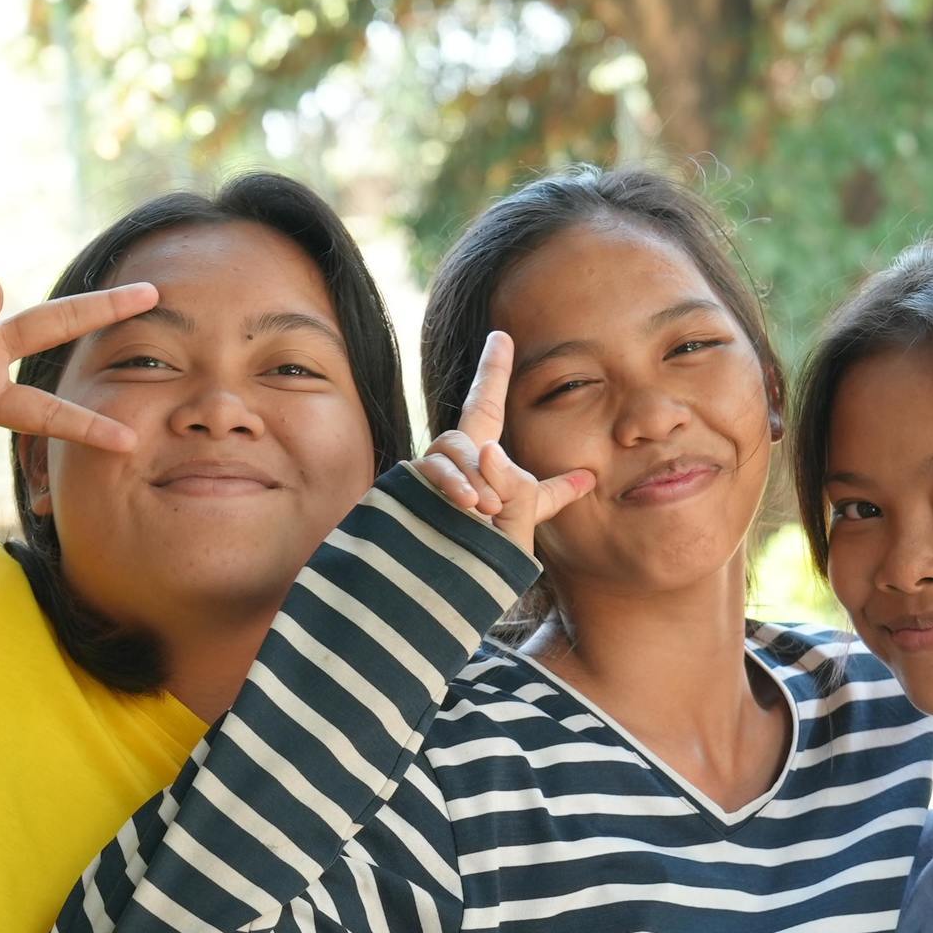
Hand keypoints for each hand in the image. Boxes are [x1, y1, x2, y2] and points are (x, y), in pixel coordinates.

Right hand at [412, 330, 596, 555]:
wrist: (454, 597)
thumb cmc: (491, 563)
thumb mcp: (523, 522)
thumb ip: (525, 487)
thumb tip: (492, 451)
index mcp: (486, 464)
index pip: (491, 408)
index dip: (495, 371)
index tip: (502, 335)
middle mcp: (455, 462)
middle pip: (470, 425)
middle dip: (486, 447)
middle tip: (499, 497)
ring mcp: (429, 477)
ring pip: (450, 446)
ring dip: (470, 473)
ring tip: (484, 507)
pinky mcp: (407, 492)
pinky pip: (428, 470)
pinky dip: (451, 483)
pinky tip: (466, 503)